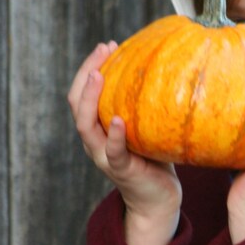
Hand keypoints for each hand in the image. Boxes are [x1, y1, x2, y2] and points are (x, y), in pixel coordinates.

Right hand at [68, 43, 182, 244]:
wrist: (160, 200)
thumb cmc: (156, 159)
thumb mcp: (148, 127)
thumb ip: (146, 105)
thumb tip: (167, 66)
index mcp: (98, 128)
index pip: (82, 93)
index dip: (89, 67)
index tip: (107, 45)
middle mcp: (95, 140)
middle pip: (76, 103)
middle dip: (85, 74)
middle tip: (102, 50)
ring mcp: (104, 156)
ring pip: (86, 126)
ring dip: (91, 99)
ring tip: (99, 76)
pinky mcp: (121, 170)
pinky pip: (112, 151)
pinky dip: (114, 135)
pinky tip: (118, 120)